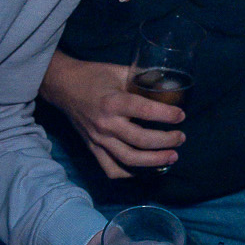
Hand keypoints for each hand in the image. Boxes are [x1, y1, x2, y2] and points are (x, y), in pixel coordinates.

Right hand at [41, 48, 184, 178]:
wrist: (63, 87)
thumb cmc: (93, 76)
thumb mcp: (118, 71)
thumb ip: (141, 79)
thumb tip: (166, 84)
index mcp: (113, 102)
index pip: (144, 110)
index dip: (166, 114)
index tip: (181, 115)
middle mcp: (105, 124)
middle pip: (140, 140)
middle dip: (166, 141)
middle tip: (181, 138)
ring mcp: (98, 140)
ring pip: (129, 159)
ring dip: (154, 161)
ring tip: (172, 157)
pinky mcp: (92, 148)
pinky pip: (111, 168)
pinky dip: (129, 173)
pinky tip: (145, 169)